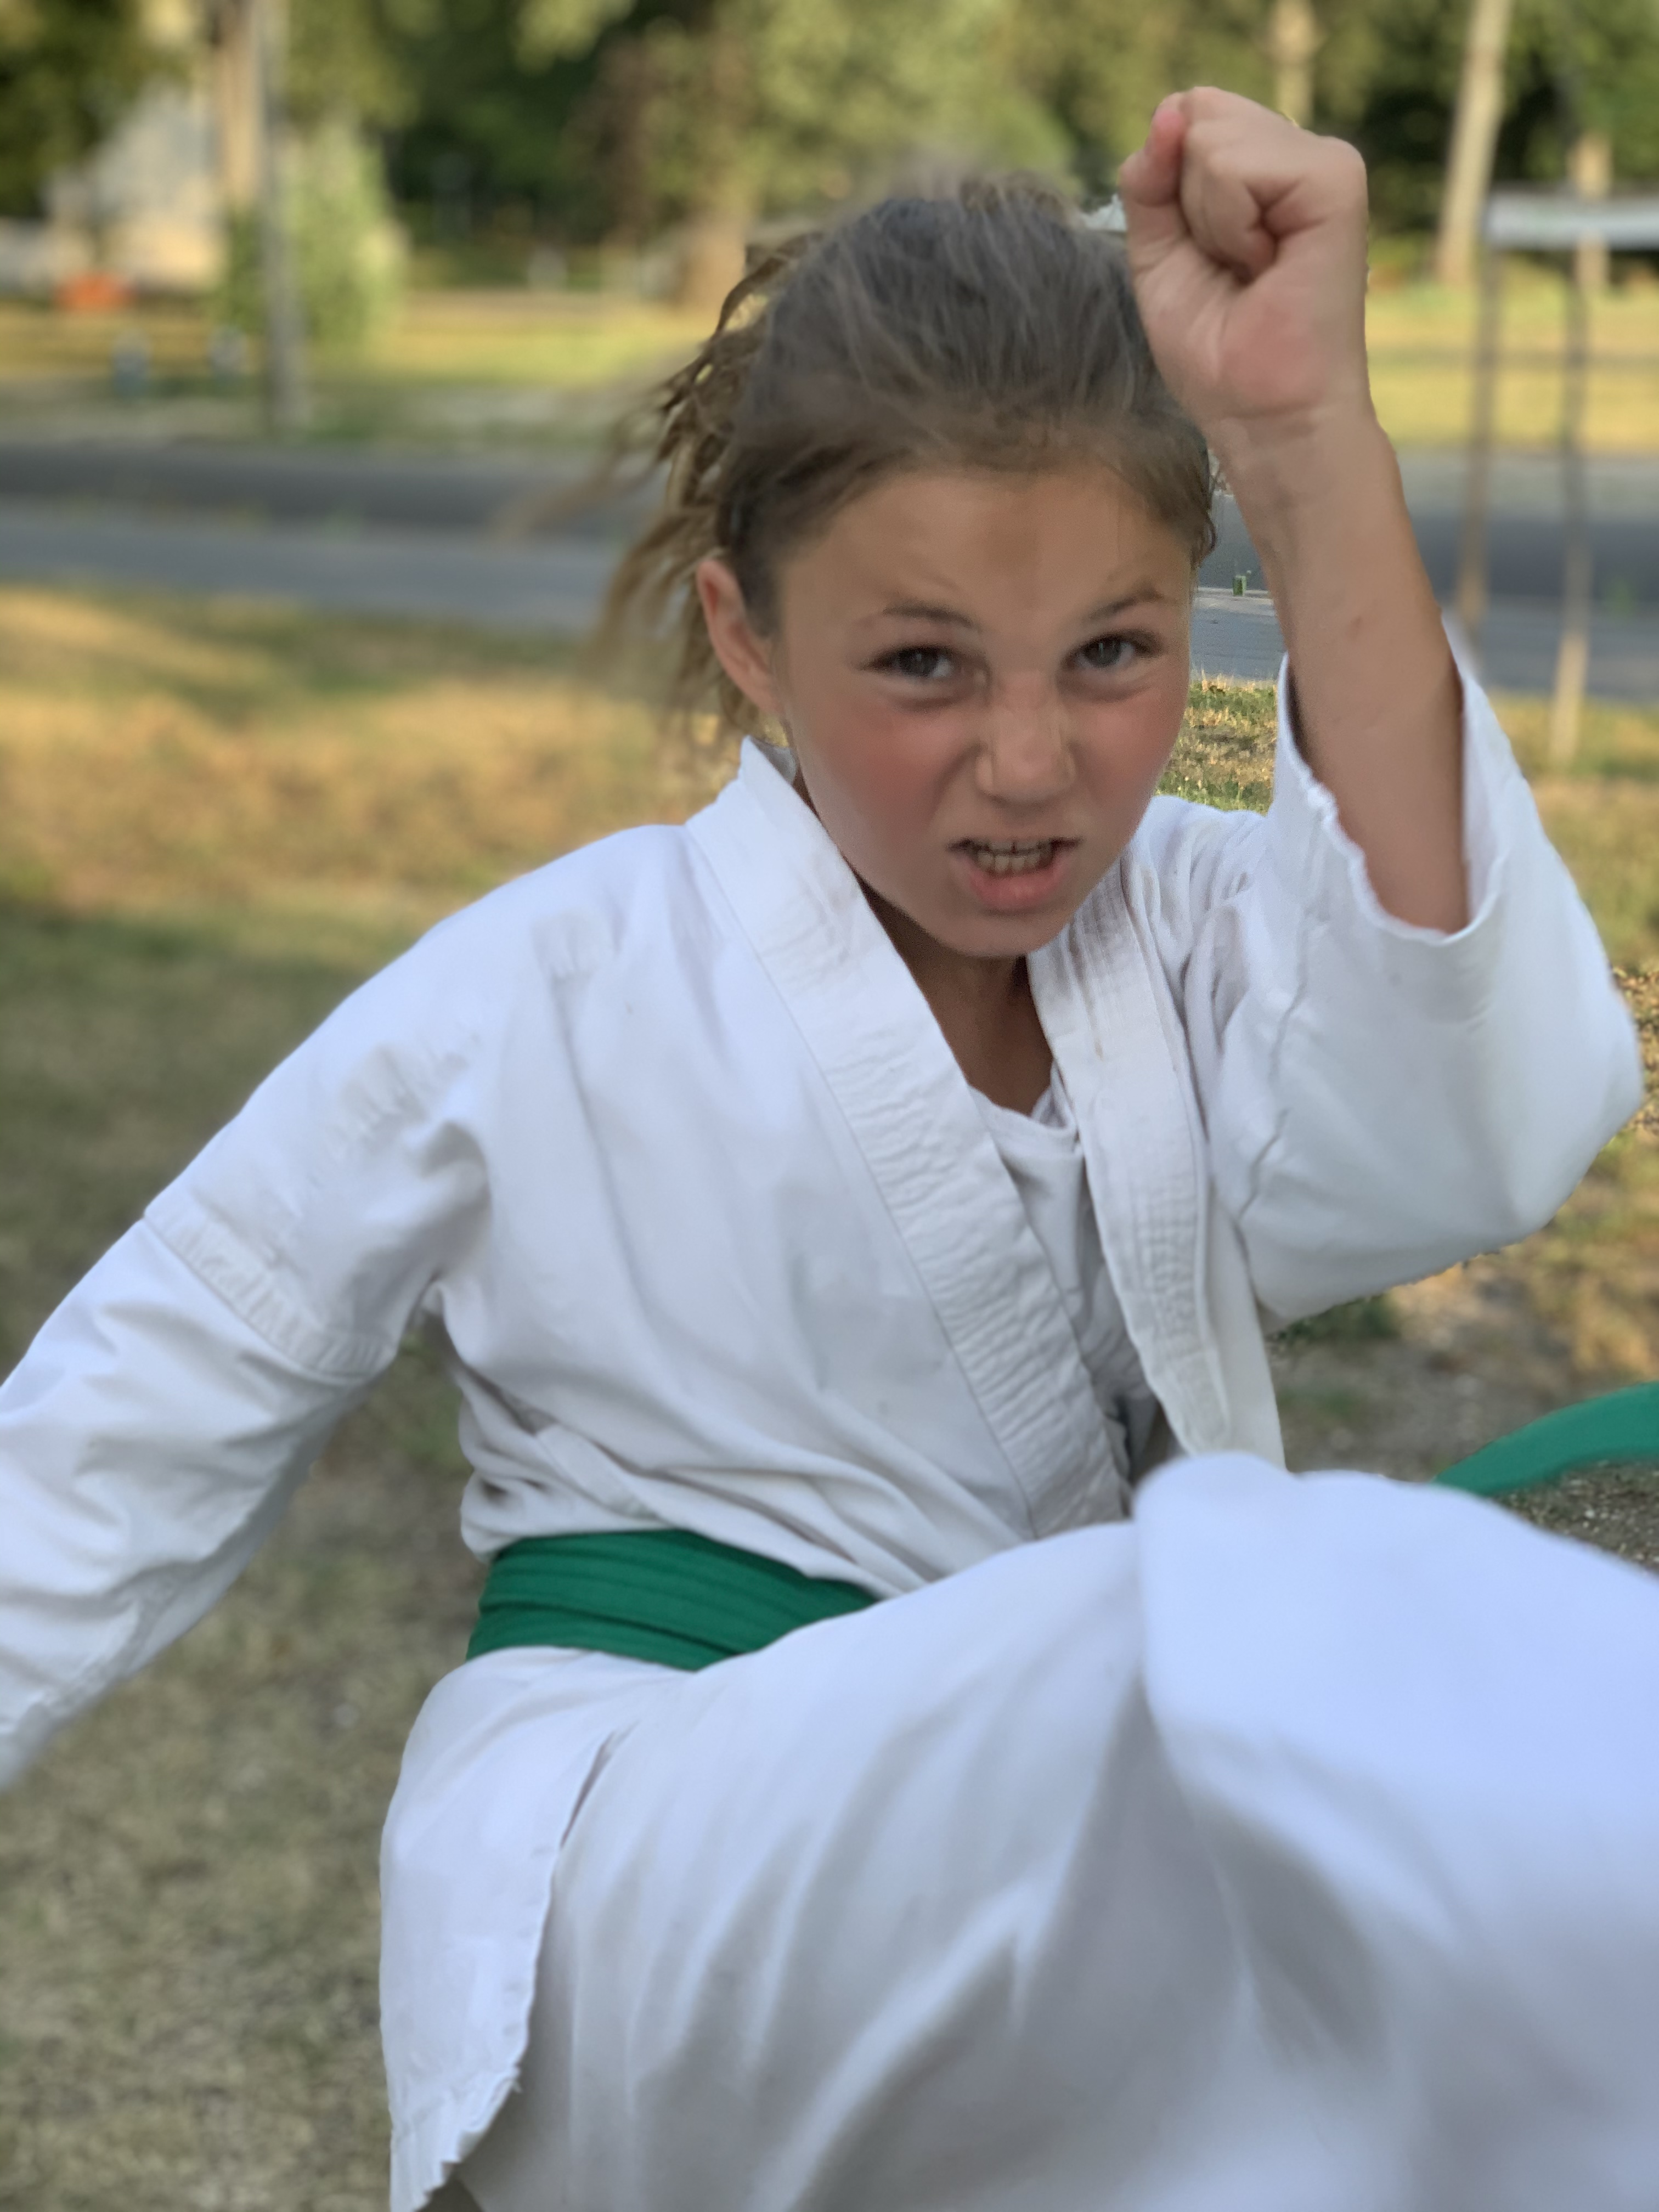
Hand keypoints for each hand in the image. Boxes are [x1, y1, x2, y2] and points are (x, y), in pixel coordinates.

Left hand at [1116, 88, 1371, 465]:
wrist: (1262, 416)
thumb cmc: (1219, 353)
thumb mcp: (1159, 256)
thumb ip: (1151, 182)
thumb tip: (1167, 111)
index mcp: (1262, 170)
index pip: (1189, 115)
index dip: (1171, 185)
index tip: (1206, 256)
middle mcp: (1297, 155)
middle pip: (1197, 115)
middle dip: (1187, 205)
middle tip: (1232, 270)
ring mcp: (1323, 162)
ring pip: (1209, 137)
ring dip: (1208, 222)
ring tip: (1250, 271)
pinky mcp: (1336, 178)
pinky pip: (1233, 165)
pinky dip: (1228, 226)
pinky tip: (1266, 265)